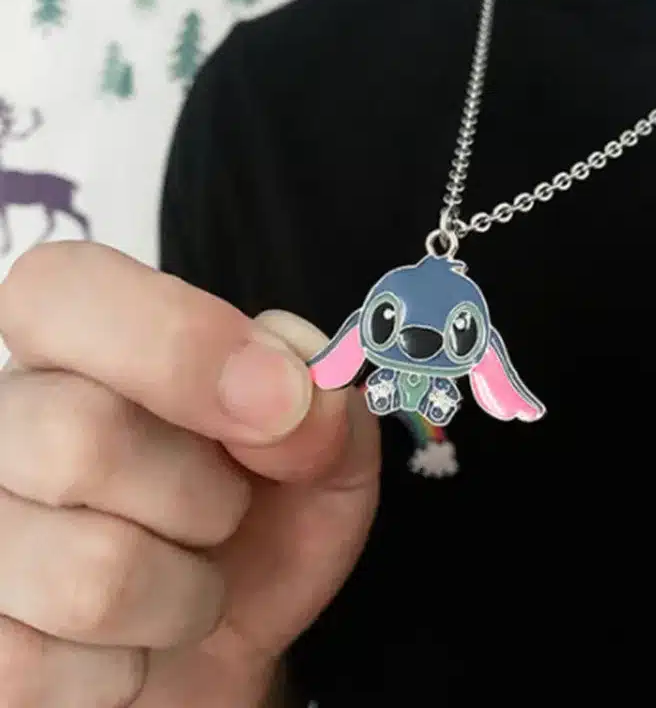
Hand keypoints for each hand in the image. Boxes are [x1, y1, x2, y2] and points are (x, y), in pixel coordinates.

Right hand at [0, 242, 380, 706]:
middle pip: (79, 438)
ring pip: (89, 571)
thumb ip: (323, 402)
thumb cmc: (262, 522)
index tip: (279, 402)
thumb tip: (296, 390)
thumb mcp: (322, 451)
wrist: (225, 635)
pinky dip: (133, 663)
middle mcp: (5, 422)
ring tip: (186, 574)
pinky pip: (48, 667)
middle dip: (203, 496)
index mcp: (80, 347)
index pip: (64, 290)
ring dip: (183, 591)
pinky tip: (136, 637)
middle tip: (226, 509)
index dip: (180, 342)